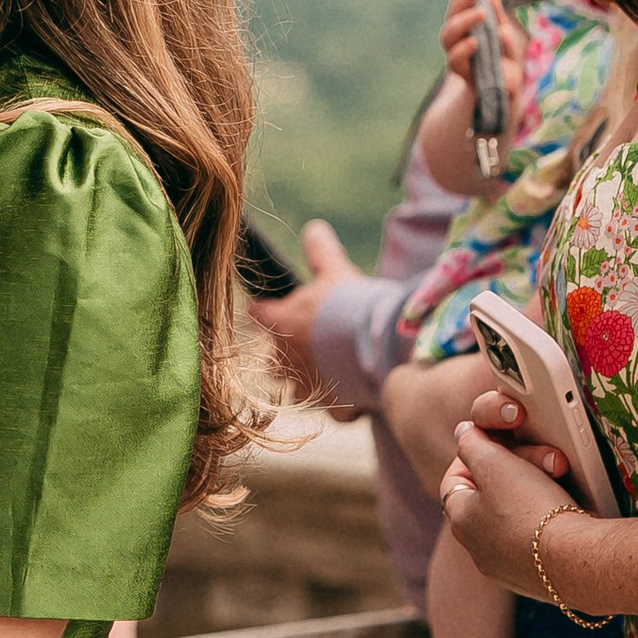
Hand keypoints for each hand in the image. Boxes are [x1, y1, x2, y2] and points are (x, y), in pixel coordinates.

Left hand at [246, 220, 358, 408]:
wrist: (380, 348)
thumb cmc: (351, 307)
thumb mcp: (336, 272)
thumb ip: (320, 251)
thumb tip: (313, 227)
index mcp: (281, 325)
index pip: (257, 315)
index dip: (262, 312)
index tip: (266, 309)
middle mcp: (286, 361)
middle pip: (271, 363)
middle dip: (284, 357)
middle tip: (307, 345)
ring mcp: (308, 389)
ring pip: (298, 391)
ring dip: (311, 383)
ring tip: (333, 370)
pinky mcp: (334, 409)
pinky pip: (334, 410)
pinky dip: (344, 403)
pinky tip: (358, 391)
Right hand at [438, 0, 525, 114]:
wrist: (497, 104)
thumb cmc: (503, 71)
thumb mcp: (510, 47)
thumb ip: (503, 28)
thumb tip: (495, 5)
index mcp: (467, 26)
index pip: (461, 0)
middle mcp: (456, 38)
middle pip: (454, 11)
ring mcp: (455, 55)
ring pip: (449, 33)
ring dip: (464, 20)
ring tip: (481, 12)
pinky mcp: (459, 74)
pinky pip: (455, 60)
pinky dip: (464, 50)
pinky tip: (475, 42)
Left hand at [438, 385, 581, 601]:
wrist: (577, 562)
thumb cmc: (532, 509)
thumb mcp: (494, 463)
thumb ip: (472, 444)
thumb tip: (462, 433)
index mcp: (461, 522)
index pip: (454, 481)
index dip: (472, 457)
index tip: (493, 445)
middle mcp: (478, 551)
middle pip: (486, 500)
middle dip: (509, 476)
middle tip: (533, 463)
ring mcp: (508, 569)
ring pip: (513, 522)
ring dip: (530, 500)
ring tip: (552, 485)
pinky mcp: (538, 580)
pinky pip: (538, 545)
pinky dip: (548, 526)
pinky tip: (566, 515)